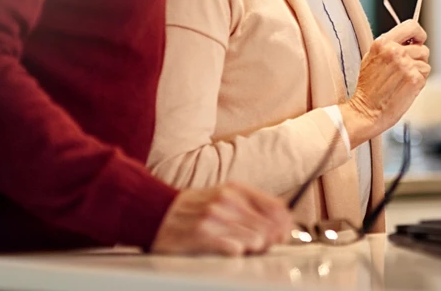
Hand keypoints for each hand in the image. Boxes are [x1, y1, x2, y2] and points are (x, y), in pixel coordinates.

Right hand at [151, 183, 292, 255]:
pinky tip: (230, 251)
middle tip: (261, 247)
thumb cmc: (193, 207)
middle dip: (269, 241)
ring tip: (241, 248)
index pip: (276, 208)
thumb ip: (252, 206)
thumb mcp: (225, 196)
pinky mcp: (201, 235)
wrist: (155, 212)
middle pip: (268, 227)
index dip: (285, 226)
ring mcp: (214, 217)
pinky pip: (233, 249)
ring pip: (254, 240)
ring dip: (253, 249)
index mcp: (236, 189)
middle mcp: (227, 200)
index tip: (284, 236)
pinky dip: (236, 252)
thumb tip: (282, 224)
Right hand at [340, 22, 429, 145]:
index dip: (419, 34)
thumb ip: (389, 46)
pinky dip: (418, 82)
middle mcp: (394, 51)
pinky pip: (425, 75)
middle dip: (417, 59)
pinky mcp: (414, 79)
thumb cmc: (367, 89)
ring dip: (417, 72)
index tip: (418, 41)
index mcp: (382, 42)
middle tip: (404, 71)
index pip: (412, 26)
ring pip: (425, 63)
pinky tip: (405, 88)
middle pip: (422, 48)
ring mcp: (405, 64)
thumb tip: (409, 40)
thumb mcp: (371, 58)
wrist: (364, 111)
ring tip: (402, 81)